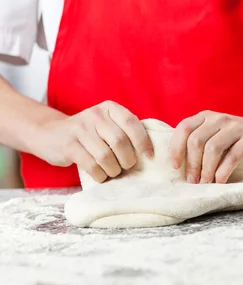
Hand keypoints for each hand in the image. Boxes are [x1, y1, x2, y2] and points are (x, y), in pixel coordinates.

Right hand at [34, 101, 152, 182]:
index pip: (131, 122)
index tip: (149, 156)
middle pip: (120, 141)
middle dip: (127, 160)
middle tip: (126, 167)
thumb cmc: (88, 135)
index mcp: (109, 108)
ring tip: (113, 171)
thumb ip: (123, 132)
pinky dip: (99, 175)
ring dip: (113, 169)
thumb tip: (149, 153)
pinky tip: (100, 175)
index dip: (143, 141)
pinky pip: (91, 165)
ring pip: (105, 156)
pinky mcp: (69, 145)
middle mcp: (95, 115)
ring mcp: (80, 129)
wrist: (50, 134)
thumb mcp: (105, 126)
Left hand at [169, 111, 242, 183]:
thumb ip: (200, 141)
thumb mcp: (217, 134)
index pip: (184, 128)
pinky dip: (223, 171)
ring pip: (212, 148)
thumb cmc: (239, 139)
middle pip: (196, 140)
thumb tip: (178, 165)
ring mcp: (236, 128)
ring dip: (206, 170)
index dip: (176, 148)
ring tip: (205, 183)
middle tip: (191, 181)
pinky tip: (220, 181)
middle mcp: (220, 119)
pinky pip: (232, 156)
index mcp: (207, 117)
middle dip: (191, 164)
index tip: (174, 166)